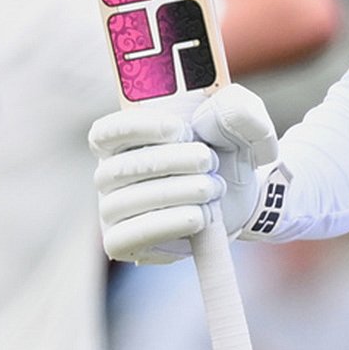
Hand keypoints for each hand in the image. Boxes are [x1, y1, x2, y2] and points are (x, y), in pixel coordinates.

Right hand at [90, 84, 278, 263]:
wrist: (241, 194)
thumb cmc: (228, 148)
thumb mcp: (242, 121)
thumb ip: (237, 108)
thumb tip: (220, 109)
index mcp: (127, 135)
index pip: (106, 131)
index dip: (138, 127)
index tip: (178, 129)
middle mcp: (112, 171)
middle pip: (120, 167)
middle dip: (171, 162)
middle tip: (208, 160)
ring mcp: (113, 208)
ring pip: (125, 202)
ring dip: (176, 193)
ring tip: (212, 189)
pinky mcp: (123, 241)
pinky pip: (127, 237)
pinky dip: (166, 225)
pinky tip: (198, 216)